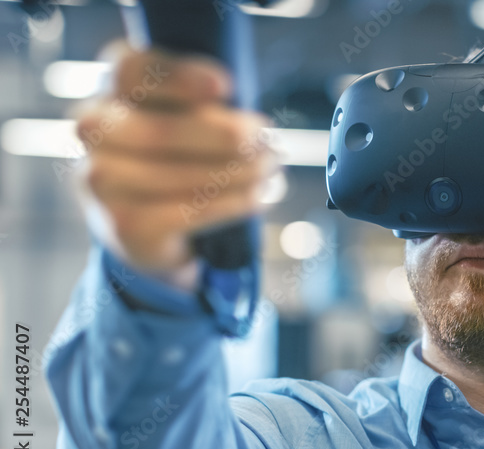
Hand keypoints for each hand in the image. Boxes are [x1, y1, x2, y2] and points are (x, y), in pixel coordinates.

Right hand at [75, 46, 277, 290]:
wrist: (148, 224)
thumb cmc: (179, 152)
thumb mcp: (191, 116)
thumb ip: (207, 106)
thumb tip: (248, 128)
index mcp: (111, 87)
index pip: (132, 70)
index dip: (180, 78)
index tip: (226, 87)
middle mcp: (94, 129)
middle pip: (159, 131)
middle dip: (225, 139)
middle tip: (270, 145)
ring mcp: (100, 179)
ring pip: (175, 175)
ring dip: (236, 173)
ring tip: (270, 172)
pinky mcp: (122, 224)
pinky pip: (185, 211)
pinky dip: (229, 203)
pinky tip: (256, 198)